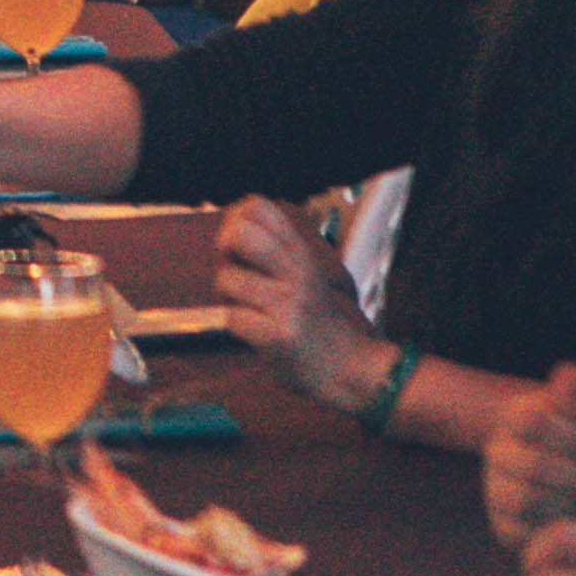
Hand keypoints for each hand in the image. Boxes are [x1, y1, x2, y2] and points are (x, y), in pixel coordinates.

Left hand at [210, 195, 385, 409]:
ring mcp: (288, 302)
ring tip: (247, 307)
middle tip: (235, 269)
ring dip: (227, 296)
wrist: (350, 368)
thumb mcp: (305, 275)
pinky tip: (256, 332)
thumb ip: (276, 252)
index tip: (238, 243)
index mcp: (300, 253)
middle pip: (241, 234)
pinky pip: (233, 318)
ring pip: (227, 279)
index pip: (259, 207)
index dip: (235, 219)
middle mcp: (296, 271)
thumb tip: (229, 230)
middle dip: (225, 249)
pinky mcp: (279, 335)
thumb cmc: (317, 323)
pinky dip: (237, 327)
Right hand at [484, 363, 575, 545]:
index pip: (531, 421)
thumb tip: (569, 370)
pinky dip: (560, 530)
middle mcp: (497, 451)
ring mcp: (495, 489)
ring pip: (524, 500)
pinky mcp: (502, 525)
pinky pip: (524, 533)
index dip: (574, 438)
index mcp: (515, 417)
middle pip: (532, 465)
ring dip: (574, 505)